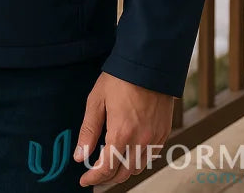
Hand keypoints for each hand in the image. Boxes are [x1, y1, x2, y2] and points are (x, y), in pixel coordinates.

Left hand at [74, 71, 173, 187]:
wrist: (149, 63)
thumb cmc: (120, 78)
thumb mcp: (96, 100)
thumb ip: (88, 131)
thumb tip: (80, 156)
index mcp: (122, 133)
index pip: (107, 168)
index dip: (94, 178)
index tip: (84, 181)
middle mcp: (141, 140)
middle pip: (123, 173)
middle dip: (107, 178)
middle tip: (95, 176)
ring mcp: (155, 138)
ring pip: (138, 168)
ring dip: (123, 171)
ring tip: (110, 165)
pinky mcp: (164, 132)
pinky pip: (150, 156)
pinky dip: (138, 161)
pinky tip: (128, 153)